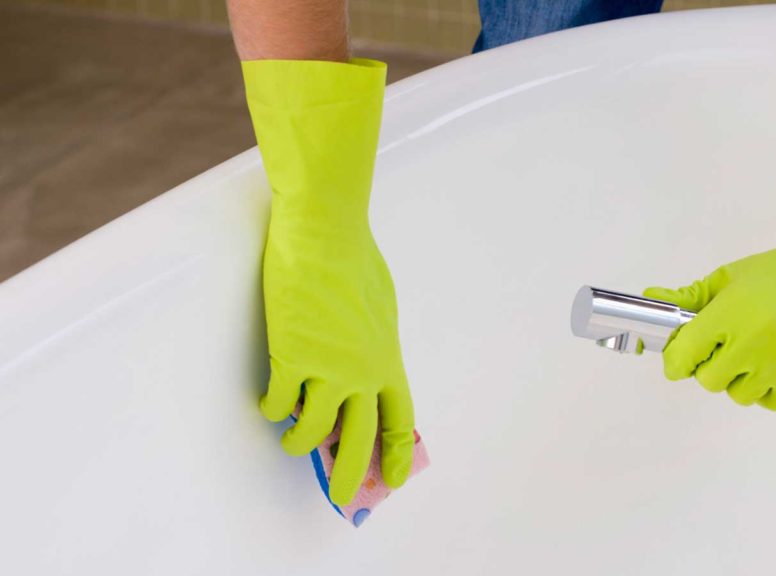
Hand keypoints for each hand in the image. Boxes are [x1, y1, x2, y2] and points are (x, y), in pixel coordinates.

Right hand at [243, 59, 414, 504]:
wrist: (326, 232)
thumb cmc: (356, 260)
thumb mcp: (380, 309)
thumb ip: (373, 344)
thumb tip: (363, 366)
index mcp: (388, 358)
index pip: (399, 417)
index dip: (397, 452)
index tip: (394, 477)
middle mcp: (363, 371)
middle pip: (358, 439)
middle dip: (349, 474)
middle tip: (343, 498)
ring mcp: (328, 368)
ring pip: (311, 430)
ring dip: (298, 442)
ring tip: (290, 440)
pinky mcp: (292, 357)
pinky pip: (277, 402)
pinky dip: (270, 408)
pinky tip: (267, 402)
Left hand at [646, 122, 775, 410]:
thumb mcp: (728, 277)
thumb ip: (689, 296)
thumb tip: (652, 299)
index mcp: (729, 314)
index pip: (684, 357)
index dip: (677, 360)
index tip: (681, 357)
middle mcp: (753, 341)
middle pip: (709, 381)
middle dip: (710, 367)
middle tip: (723, 349)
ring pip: (739, 395)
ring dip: (739, 380)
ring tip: (752, 354)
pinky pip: (770, 404)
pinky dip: (766, 391)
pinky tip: (771, 367)